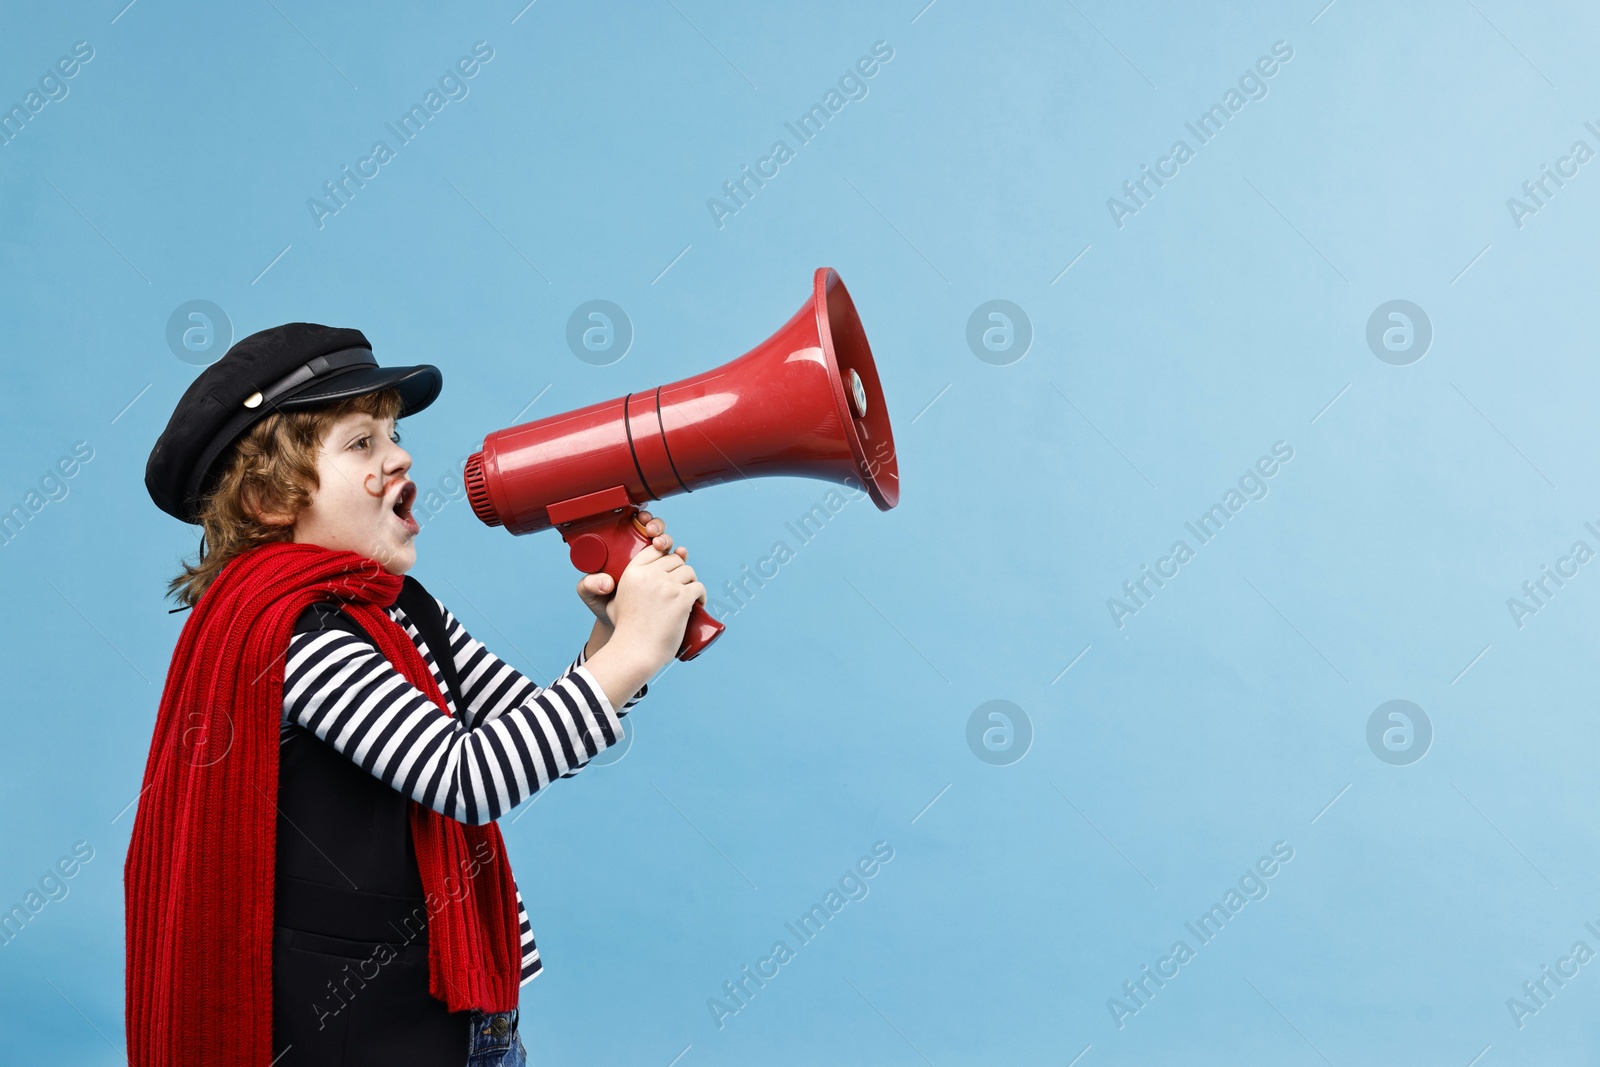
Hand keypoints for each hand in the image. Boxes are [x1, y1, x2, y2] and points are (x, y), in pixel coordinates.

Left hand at [575, 509, 688, 627]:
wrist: (622, 626)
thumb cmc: (605, 607)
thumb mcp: (592, 595)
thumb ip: (589, 586)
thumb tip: (606, 582)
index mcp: (623, 551)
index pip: (635, 527)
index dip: (641, 519)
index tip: (640, 522)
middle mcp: (644, 556)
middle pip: (656, 532)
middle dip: (657, 527)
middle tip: (653, 533)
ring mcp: (659, 566)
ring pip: (668, 545)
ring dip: (669, 540)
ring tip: (663, 545)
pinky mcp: (671, 579)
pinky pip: (680, 565)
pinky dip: (682, 557)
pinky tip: (682, 555)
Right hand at [604, 517, 705, 670]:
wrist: (635, 652)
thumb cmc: (626, 630)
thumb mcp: (615, 601)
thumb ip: (620, 585)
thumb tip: (634, 576)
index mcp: (632, 572)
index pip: (654, 549)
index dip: (665, 555)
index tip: (669, 569)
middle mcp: (649, 575)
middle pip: (674, 559)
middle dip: (679, 571)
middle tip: (680, 587)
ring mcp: (667, 586)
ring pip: (689, 571)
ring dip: (692, 582)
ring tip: (690, 596)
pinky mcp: (681, 598)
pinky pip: (698, 587)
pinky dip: (701, 595)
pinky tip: (698, 603)